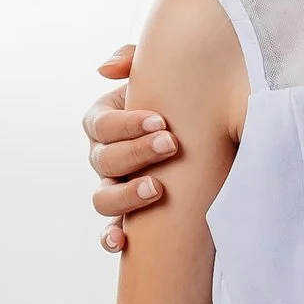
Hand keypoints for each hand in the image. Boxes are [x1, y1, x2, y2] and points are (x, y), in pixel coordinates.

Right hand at [85, 43, 177, 252]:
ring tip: (158, 189)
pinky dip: (111, 237)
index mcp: (103, 123)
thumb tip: (106, 69)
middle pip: (104, 161)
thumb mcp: (158, 76)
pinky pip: (110, 230)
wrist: (202, 133)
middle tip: (171, 145)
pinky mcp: (128, 214)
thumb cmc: (175, 99)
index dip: (127, 125)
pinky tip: (123, 242)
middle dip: (137, 154)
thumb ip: (135, 61)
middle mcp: (102, 157)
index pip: (101, 126)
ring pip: (102, 198)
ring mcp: (112, 187)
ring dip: (126, 196)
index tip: (161, 120)